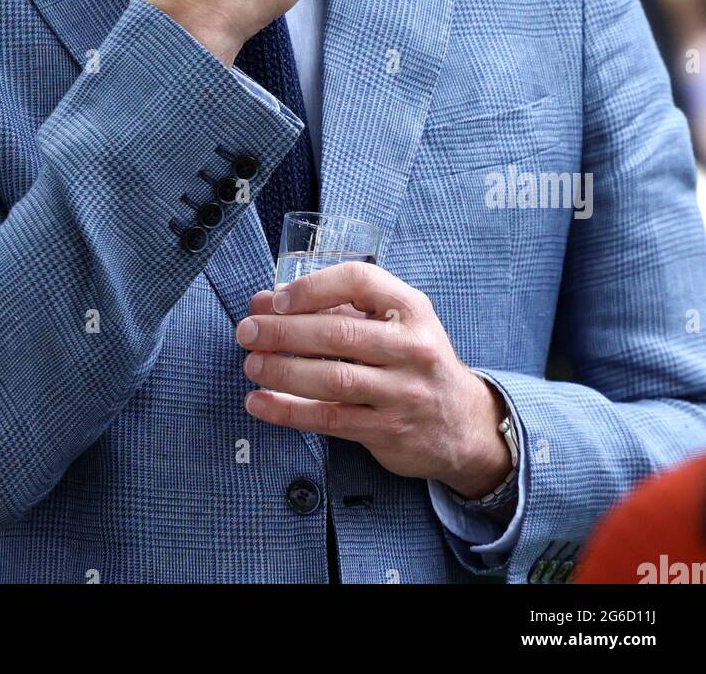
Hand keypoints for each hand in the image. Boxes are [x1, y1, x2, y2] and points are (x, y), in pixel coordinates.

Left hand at [235, 261, 511, 497]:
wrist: (465, 424)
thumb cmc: (416, 362)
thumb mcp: (398, 323)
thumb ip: (343, 309)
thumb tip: (272, 301)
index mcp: (411, 308)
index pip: (359, 281)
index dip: (312, 287)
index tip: (276, 298)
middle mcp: (411, 347)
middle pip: (338, 333)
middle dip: (283, 330)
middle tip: (247, 330)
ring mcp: (403, 392)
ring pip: (333, 378)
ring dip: (282, 370)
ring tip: (251, 364)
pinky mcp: (388, 430)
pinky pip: (330, 419)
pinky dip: (289, 411)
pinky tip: (260, 403)